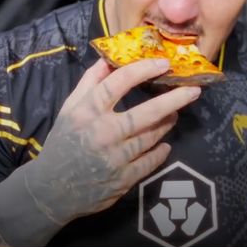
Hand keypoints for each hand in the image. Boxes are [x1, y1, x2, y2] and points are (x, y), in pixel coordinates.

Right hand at [25, 58, 200, 223]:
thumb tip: (109, 57)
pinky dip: (160, 151)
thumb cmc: (64, 142)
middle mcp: (101, 133)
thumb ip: (90, 83)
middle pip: (145, 113)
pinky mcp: (123, 179)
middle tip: (194, 90)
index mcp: (86, 113)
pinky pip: (150, 161)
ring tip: (174, 113)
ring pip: (151, 136)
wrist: (51, 189)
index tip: (164, 63)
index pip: (117, 84)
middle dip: (173, 100)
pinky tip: (164, 144)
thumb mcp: (70, 109)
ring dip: (167, 123)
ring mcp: (114, 158)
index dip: (142, 70)